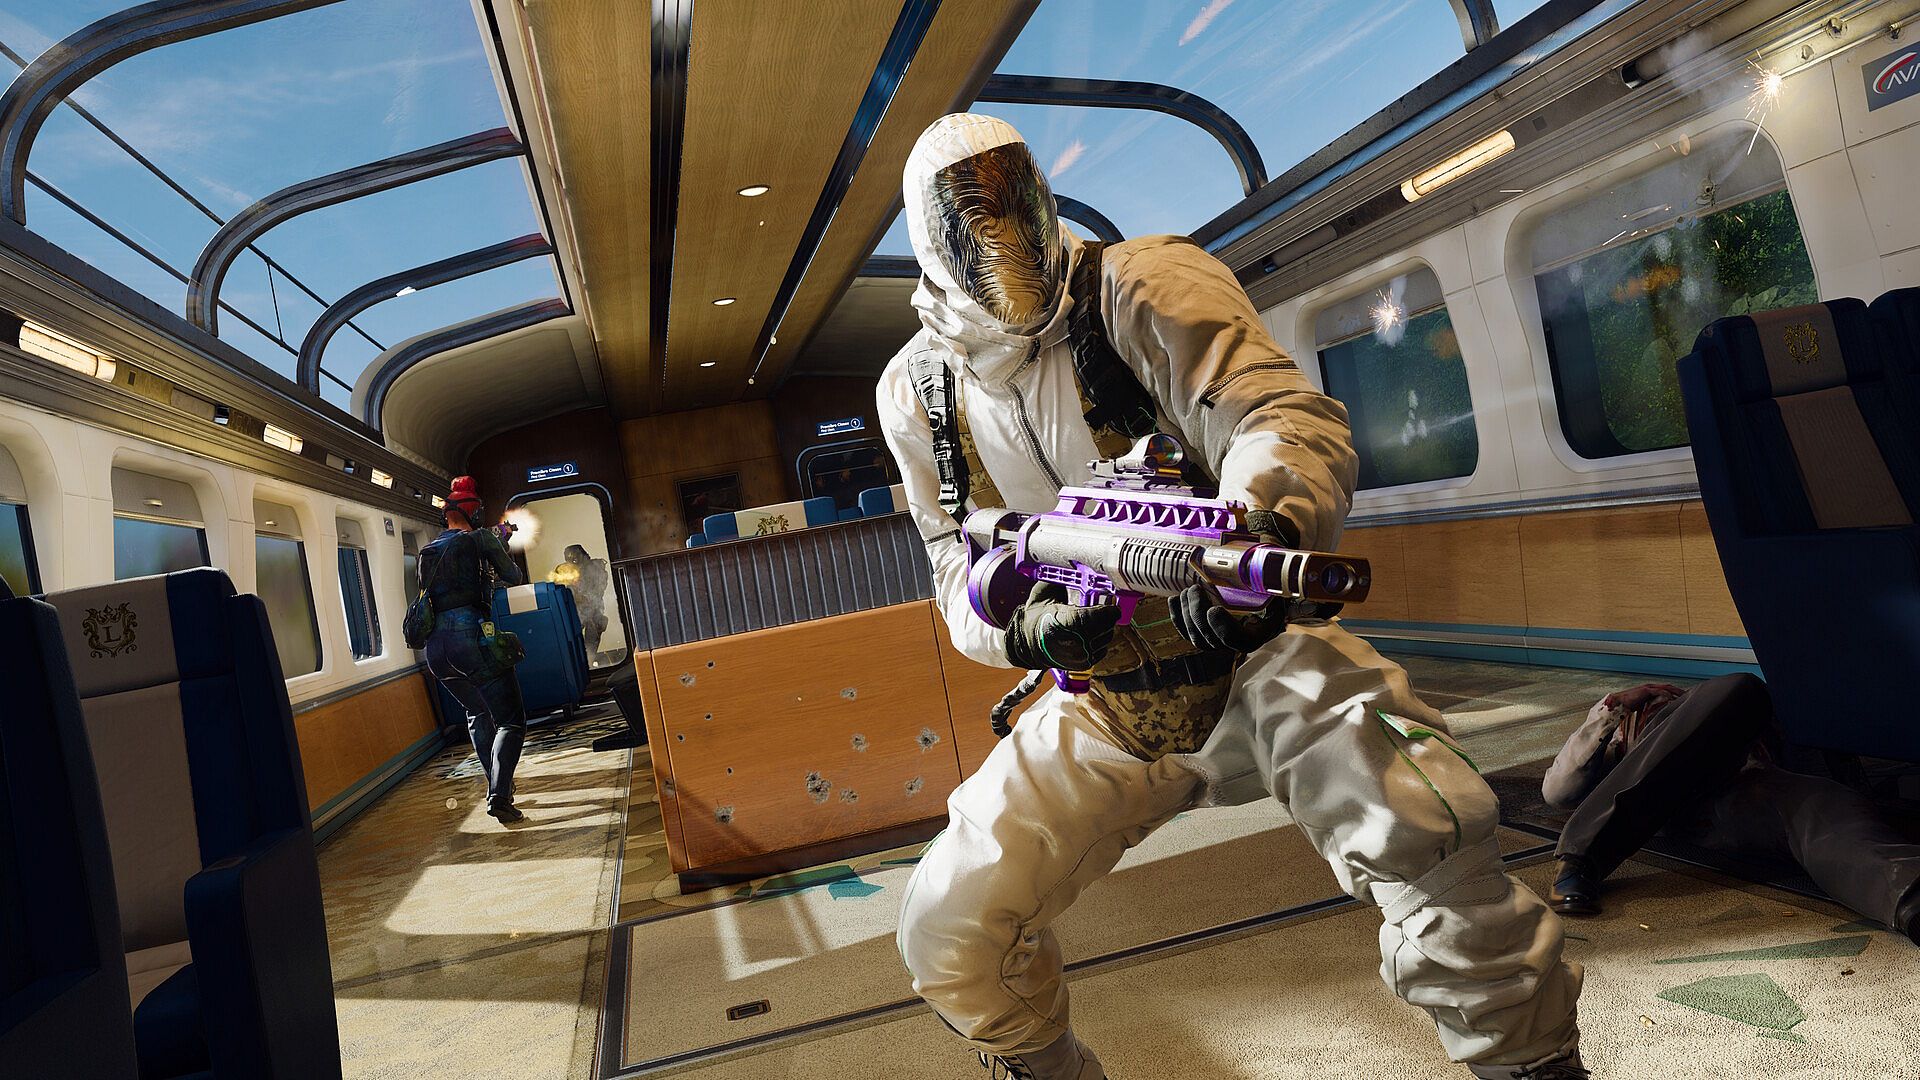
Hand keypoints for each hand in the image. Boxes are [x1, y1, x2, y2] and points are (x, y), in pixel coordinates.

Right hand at [1004, 581, 1122, 670]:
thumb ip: (1060, 580)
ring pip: (1106, 638)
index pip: (1098, 617)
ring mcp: (1080, 656)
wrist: (1028, 645)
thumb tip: (1075, 565)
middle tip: (1105, 608)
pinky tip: (1090, 633)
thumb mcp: (1045, 593)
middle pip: (1106, 627)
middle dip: (1107, 617)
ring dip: (1104, 628)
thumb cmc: (1036, 618)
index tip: (1113, 603)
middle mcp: (1074, 642)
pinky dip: (1100, 640)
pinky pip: (1102, 650)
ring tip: (1095, 621)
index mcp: (1064, 622)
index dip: (1109, 610)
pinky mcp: (1084, 664)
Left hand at [1171, 507, 1297, 652]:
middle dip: (1198, 617)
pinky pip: (1186, 630)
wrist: (1265, 576)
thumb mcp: (1295, 590)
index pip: (1239, 642)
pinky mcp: (1205, 627)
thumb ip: (1311, 600)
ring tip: (1189, 591)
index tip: (1214, 608)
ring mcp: (1219, 635)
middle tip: (1195, 591)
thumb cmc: (1279, 583)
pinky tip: (1174, 600)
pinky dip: (1177, 615)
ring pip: (1197, 637)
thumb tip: (1335, 607)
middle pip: (1212, 641)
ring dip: (1187, 614)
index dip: (1223, 630)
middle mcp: (1239, 638)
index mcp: (1260, 632)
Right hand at [1606, 683, 1684, 744]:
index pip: (1666, 690)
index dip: (1675, 692)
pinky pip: (1659, 691)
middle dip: (1679, 690)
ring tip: (1685, 695)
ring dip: (1676, 691)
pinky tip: (1672, 698)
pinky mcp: (1646, 690)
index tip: (1684, 696)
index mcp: (1651, 690)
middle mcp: (1651, 687)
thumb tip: (1655, 717)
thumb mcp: (1642, 707)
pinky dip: (1666, 694)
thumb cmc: (1628, 705)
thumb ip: (1650, 708)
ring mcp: (1649, 687)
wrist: (1618, 702)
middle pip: (1669, 687)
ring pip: (1666, 688)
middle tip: (1690, 694)